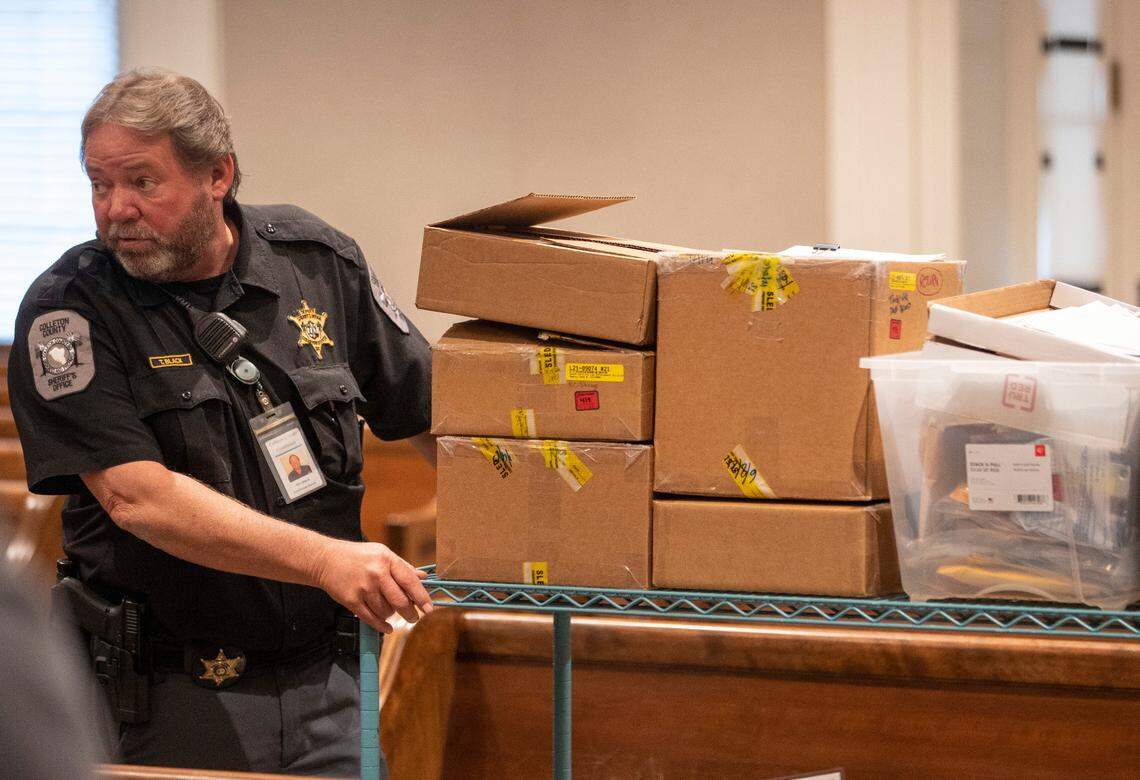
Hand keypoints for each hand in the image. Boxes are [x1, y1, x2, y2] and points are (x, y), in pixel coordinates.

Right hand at [314, 539, 431, 633]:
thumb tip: (423, 578)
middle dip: (410, 613)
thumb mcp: (382, 554)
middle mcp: (376, 574)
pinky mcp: (351, 600)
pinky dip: (381, 625)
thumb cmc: (357, 556)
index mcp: (387, 560)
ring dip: (391, 615)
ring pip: (386, 611)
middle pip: (400, 601)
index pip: (410, 581)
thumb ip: (403, 567)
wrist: (325, 560)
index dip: (422, 597)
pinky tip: (387, 627)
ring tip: (389, 610)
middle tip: (414, 617)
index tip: (429, 608)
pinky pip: (371, 619)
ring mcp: (363, 588)